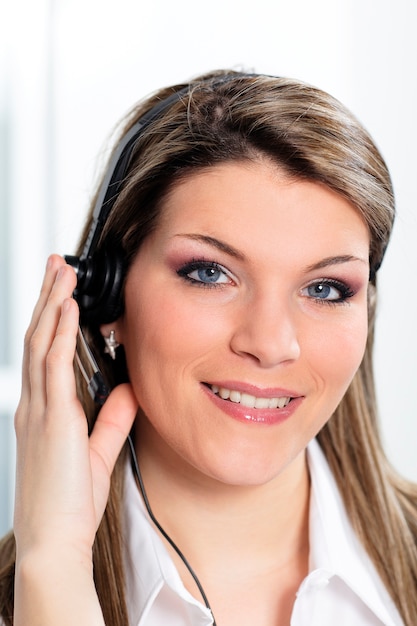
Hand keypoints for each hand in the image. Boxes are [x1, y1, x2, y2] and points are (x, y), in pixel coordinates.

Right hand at [13, 254, 137, 623]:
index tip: (63, 293)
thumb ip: (112, 419)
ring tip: (63, 273)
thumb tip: (127, 390)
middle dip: (49, 298)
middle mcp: (35, 405)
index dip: (52, 319)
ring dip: (53, 304)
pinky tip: (68, 309)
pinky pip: (55, 366)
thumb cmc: (69, 505)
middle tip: (57, 266)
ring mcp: (39, 410)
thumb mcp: (97, 452)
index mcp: (43, 413)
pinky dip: (61, 333)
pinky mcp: (53, 418)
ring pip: (43, 343)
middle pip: (39, 338)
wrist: (55, 541)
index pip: (45, 353)